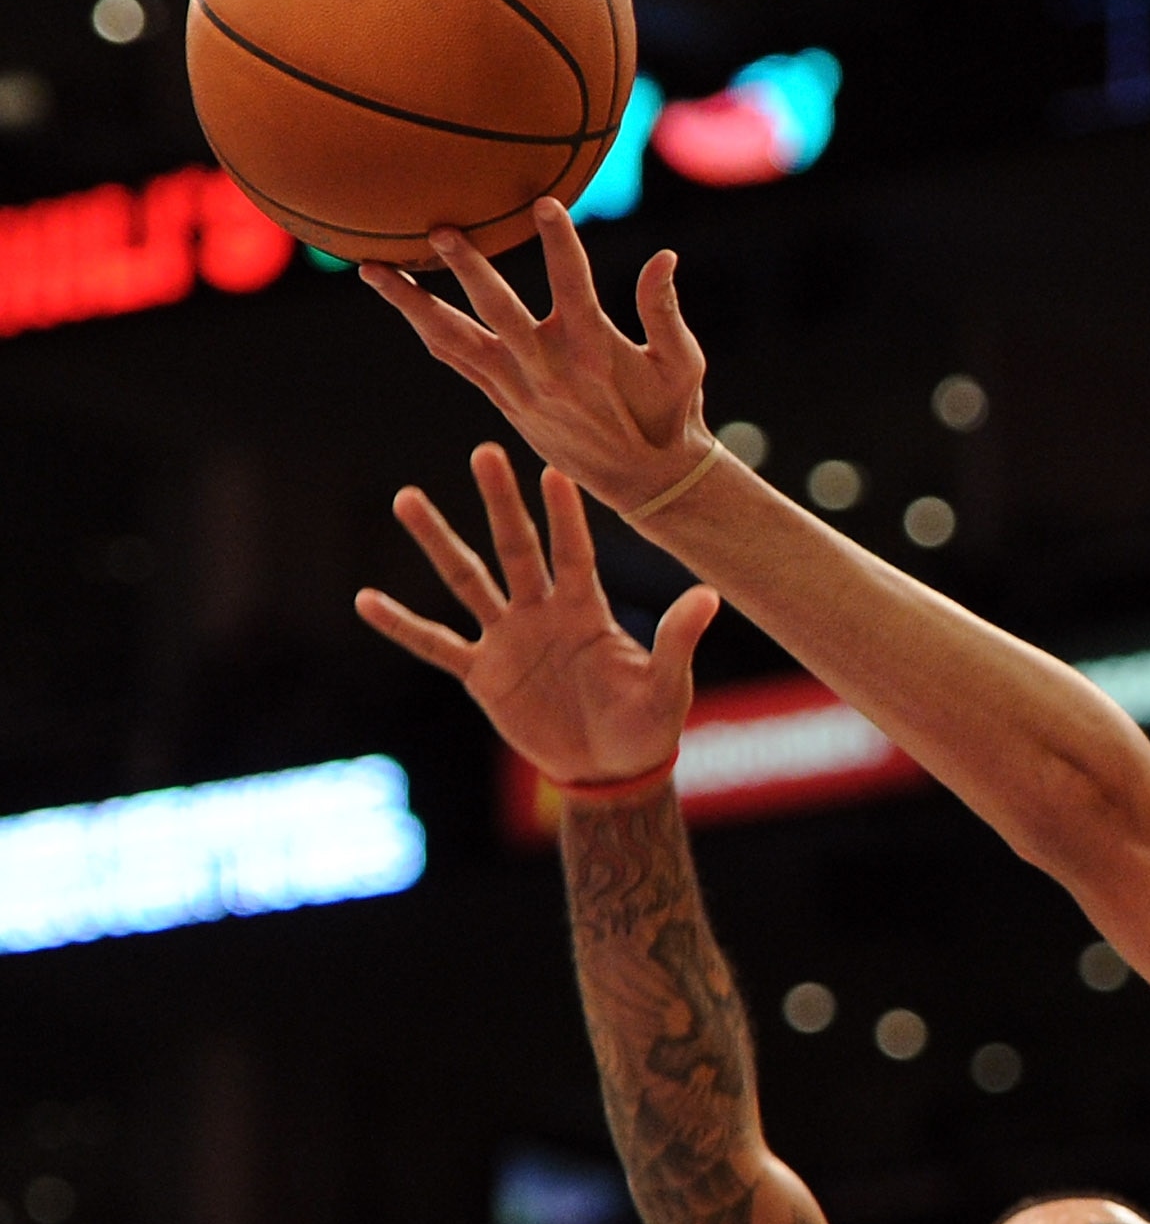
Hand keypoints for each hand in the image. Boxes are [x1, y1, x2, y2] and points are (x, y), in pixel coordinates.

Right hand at [355, 441, 716, 785]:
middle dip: (500, 501)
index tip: (554, 469)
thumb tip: (708, 597)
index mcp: (587, 610)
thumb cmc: (646, 726)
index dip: (564, 515)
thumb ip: (677, 641)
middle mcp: (542, 612)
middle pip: (515, 547)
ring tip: (407, 498)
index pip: (573, 552)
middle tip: (484, 451)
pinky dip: (402, 625)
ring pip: (466, 580)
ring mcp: (508, 639)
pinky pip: (435, 644)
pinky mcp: (483, 675)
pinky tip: (366, 600)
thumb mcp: (667, 686)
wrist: (610, 772)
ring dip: (438, 541)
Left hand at [360, 200, 715, 516]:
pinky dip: (428, 330)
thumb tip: (664, 257)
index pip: (574, 286)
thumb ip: (665, 310)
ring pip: (456, 340)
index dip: (560, 244)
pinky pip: (457, 361)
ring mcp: (520, 387)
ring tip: (371, 269)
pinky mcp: (505, 400)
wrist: (645, 480)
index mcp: (595, 351)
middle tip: (440, 231)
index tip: (544, 204)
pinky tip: (402, 300)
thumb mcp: (682, 364)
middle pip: (499, 311)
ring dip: (412, 304)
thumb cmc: (669, 414)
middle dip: (469, 270)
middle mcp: (549, 369)